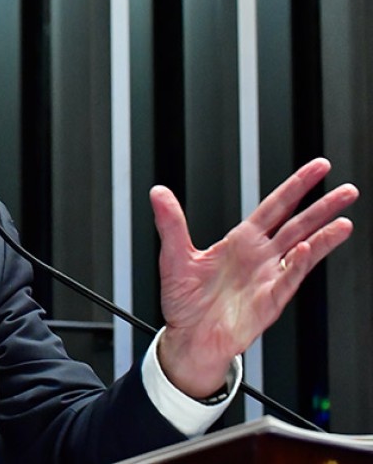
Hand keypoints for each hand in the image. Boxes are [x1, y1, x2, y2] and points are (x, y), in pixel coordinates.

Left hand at [151, 158, 357, 397]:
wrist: (189, 338)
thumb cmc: (185, 301)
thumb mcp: (173, 256)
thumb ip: (170, 223)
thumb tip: (158, 193)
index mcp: (241, 241)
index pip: (275, 206)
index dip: (297, 186)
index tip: (319, 168)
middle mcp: (260, 256)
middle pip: (298, 224)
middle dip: (322, 206)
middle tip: (347, 190)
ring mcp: (268, 278)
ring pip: (302, 251)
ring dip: (323, 236)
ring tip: (343, 221)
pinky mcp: (269, 301)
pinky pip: (287, 279)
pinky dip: (296, 264)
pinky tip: (304, 250)